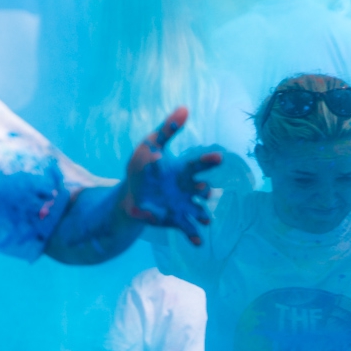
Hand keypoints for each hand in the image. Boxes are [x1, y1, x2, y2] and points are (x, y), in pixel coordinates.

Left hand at [121, 108, 222, 244]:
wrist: (131, 195)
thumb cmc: (143, 168)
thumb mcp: (150, 145)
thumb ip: (167, 129)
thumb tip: (185, 108)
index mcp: (183, 170)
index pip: (198, 164)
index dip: (208, 161)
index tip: (219, 156)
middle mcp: (188, 189)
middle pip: (202, 189)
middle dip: (205, 191)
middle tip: (205, 191)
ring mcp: (184, 206)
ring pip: (199, 211)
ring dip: (203, 216)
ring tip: (204, 220)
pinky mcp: (176, 221)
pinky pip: (188, 230)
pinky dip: (194, 237)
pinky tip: (198, 243)